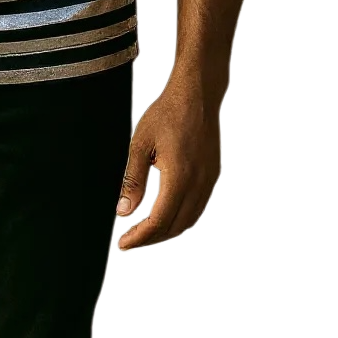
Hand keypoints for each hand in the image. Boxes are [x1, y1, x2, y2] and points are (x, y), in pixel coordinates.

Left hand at [115, 72, 222, 252]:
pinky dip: (182, 218)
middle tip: (131, 241)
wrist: (198, 93)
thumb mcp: (141, 143)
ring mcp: (209, 180)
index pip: (159, 222)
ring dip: (168, 231)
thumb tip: (123, 212)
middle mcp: (199, 184)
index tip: (123, 244)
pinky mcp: (214, 174)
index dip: (140, 237)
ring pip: (190, 220)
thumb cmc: (167, 113)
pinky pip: (199, 207)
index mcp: (179, 178)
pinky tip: (167, 214)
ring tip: (146, 232)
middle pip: (176, 226)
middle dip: (152, 239)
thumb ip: (132, 180)